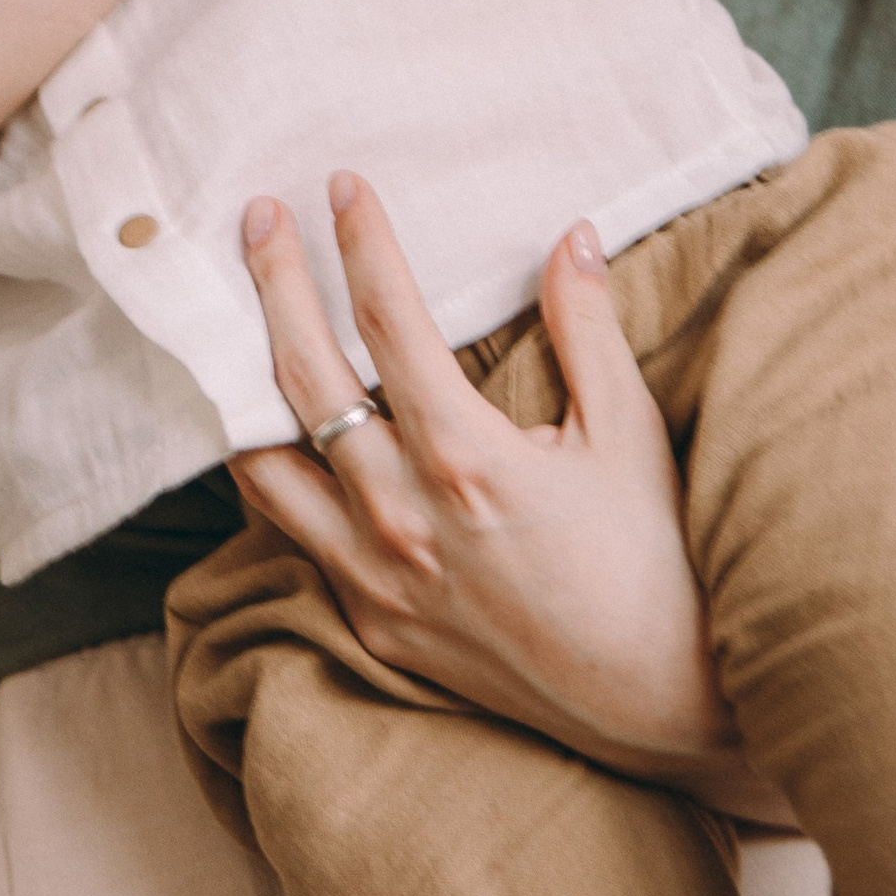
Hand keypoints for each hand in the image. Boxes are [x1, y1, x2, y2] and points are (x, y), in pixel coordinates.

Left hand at [231, 172, 790, 819]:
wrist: (660, 706)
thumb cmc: (655, 565)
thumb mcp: (629, 436)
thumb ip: (589, 330)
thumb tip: (569, 237)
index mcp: (466, 459)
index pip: (389, 322)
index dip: (362, 244)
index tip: (342, 188)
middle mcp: (402, 518)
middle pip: (304, 378)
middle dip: (275, 285)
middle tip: (258, 220)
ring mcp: (376, 578)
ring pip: (266, 468)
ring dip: (244, 390)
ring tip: (235, 331)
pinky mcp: (371, 624)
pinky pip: (295, 537)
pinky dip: (276, 479)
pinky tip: (277, 441)